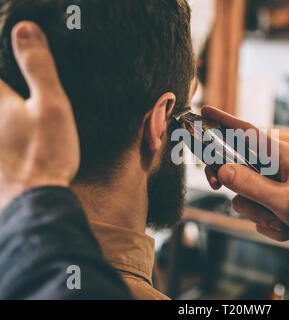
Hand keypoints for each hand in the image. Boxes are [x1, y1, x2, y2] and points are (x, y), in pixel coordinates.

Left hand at [0, 22, 79, 211]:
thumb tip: (25, 28)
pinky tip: (17, 138)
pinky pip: (1, 138)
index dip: (6, 60)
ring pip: (2, 117)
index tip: (15, 62)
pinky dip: (8, 133)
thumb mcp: (51, 105)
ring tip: (23, 118)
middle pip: (0, 94)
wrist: (33, 200)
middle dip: (9, 92)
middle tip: (28, 103)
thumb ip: (38, 67)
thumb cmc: (45, 153)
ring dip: (9, 114)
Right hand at [202, 106, 288, 259]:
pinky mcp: (271, 206)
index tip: (205, 112)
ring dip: (261, 215)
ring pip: (242, 198)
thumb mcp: (286, 200)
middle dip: (231, 183)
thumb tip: (222, 171)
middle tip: (215, 185)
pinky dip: (270, 226)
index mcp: (278, 156)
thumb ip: (253, 186)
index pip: (246, 133)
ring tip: (285, 220)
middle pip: (235, 169)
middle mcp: (271, 169)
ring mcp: (270, 189)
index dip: (224, 121)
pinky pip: (254, 215)